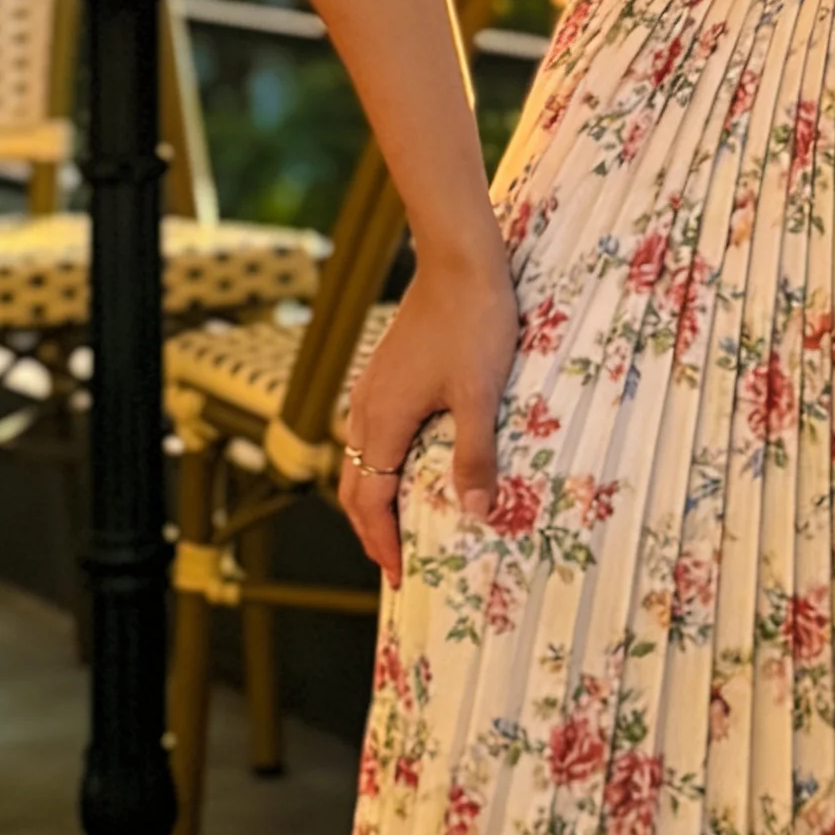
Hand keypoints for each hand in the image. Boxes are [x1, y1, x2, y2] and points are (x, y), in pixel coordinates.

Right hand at [337, 245, 517, 580]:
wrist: (460, 259)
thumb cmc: (473, 322)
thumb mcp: (480, 395)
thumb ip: (475, 455)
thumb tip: (474, 513)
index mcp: (383, 419)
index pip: (369, 499)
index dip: (382, 542)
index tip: (400, 576)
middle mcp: (367, 406)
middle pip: (354, 484)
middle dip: (372, 530)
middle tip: (396, 564)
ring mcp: (374, 386)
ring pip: (361, 457)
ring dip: (375, 497)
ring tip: (403, 523)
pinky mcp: (388, 371)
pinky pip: (373, 432)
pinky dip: (382, 465)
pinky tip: (411, 465)